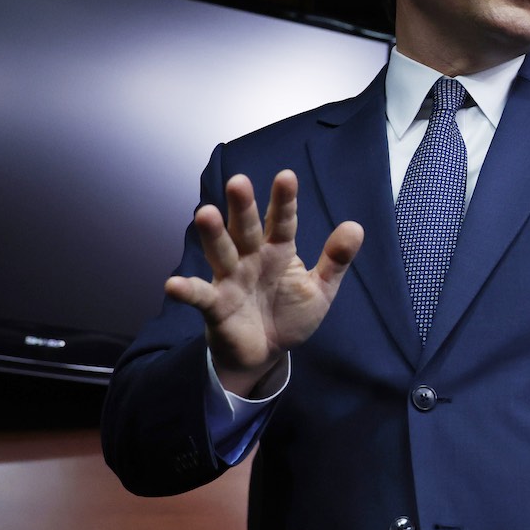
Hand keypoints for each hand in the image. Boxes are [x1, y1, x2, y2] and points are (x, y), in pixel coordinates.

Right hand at [164, 170, 363, 396]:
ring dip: (212, 235)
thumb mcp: (320, 290)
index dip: (284, 201)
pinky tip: (174, 285)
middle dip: (242, 207)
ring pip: (221, 252)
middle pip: (246, 229)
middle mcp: (251, 258)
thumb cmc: (290, 314)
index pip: (283, 221)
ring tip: (204, 213)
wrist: (266, 353)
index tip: (286, 176)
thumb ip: (336, 260)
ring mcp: (230, 279)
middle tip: (238, 182)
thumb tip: (356, 226)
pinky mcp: (216, 306)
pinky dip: (187, 291)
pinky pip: (200, 296)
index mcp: (278, 250)